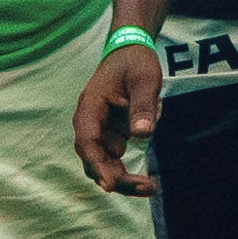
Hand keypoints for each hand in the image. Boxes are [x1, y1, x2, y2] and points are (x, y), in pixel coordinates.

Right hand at [75, 38, 164, 197]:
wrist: (131, 50)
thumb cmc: (136, 62)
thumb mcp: (145, 80)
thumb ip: (143, 107)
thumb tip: (143, 135)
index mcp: (91, 106)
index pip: (87, 140)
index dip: (97, 164)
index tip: (111, 184)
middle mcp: (89, 121)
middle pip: (93, 158)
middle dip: (116, 178)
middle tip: (147, 188)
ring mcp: (98, 129)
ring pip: (102, 163)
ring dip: (122, 179)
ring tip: (150, 187)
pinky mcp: (109, 134)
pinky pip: (113, 159)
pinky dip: (126, 171)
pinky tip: (148, 178)